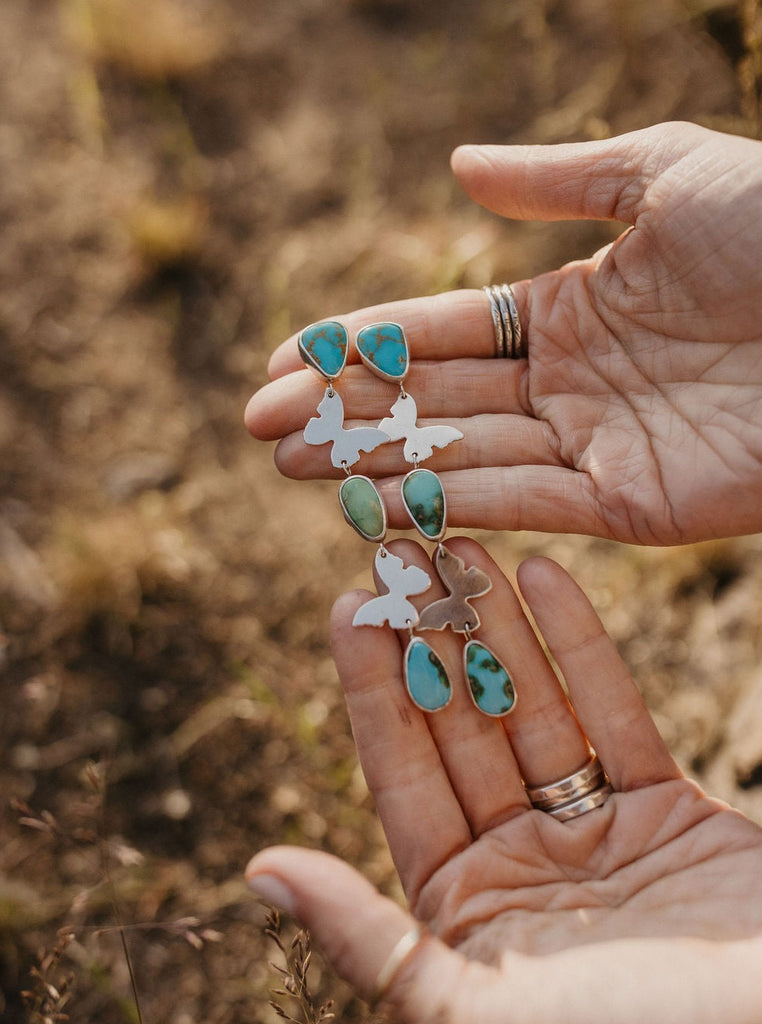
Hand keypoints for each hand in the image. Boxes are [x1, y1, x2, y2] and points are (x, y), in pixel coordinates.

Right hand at [246, 122, 761, 543]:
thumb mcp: (661, 175)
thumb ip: (556, 181)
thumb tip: (457, 167)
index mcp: (569, 309)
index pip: (441, 332)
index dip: (360, 344)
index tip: (283, 359)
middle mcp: (568, 384)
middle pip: (435, 400)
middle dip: (343, 413)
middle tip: (258, 426)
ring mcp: (594, 447)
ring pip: (462, 457)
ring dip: (372, 465)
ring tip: (287, 466)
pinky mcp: (629, 507)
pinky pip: (521, 505)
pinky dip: (446, 505)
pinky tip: (371, 502)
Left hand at [247, 539, 761, 1022]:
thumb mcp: (478, 1007)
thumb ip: (370, 939)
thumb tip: (261, 870)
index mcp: (463, 909)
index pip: (401, 777)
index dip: (373, 688)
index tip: (347, 607)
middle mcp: (521, 864)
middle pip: (463, 728)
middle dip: (430, 638)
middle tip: (401, 553)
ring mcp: (594, 834)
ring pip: (533, 707)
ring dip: (497, 626)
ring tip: (463, 546)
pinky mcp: (666, 810)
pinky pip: (617, 712)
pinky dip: (583, 644)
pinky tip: (546, 574)